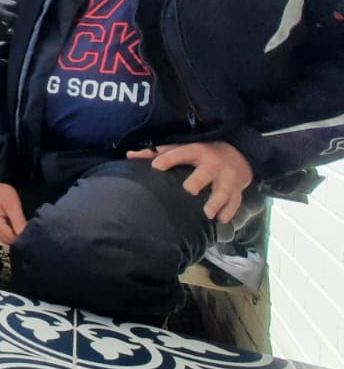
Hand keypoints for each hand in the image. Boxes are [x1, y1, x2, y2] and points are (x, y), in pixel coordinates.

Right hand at [0, 181, 26, 244]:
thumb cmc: (2, 191)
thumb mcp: (13, 205)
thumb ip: (18, 222)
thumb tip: (24, 236)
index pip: (8, 236)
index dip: (20, 238)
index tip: (31, 237)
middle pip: (3, 239)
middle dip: (15, 239)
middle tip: (27, 236)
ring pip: (0, 236)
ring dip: (10, 236)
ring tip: (21, 231)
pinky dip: (6, 232)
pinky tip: (12, 228)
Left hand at [127, 141, 252, 222]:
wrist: (239, 154)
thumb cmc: (200, 154)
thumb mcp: (181, 149)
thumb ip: (156, 153)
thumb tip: (130, 155)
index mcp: (196, 152)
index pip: (181, 153)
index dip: (169, 159)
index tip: (156, 167)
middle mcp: (213, 165)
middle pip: (206, 172)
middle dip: (198, 180)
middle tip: (189, 190)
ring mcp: (227, 178)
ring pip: (223, 190)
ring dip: (216, 202)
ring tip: (207, 214)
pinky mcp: (237, 190)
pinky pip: (235, 202)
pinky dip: (229, 211)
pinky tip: (221, 219)